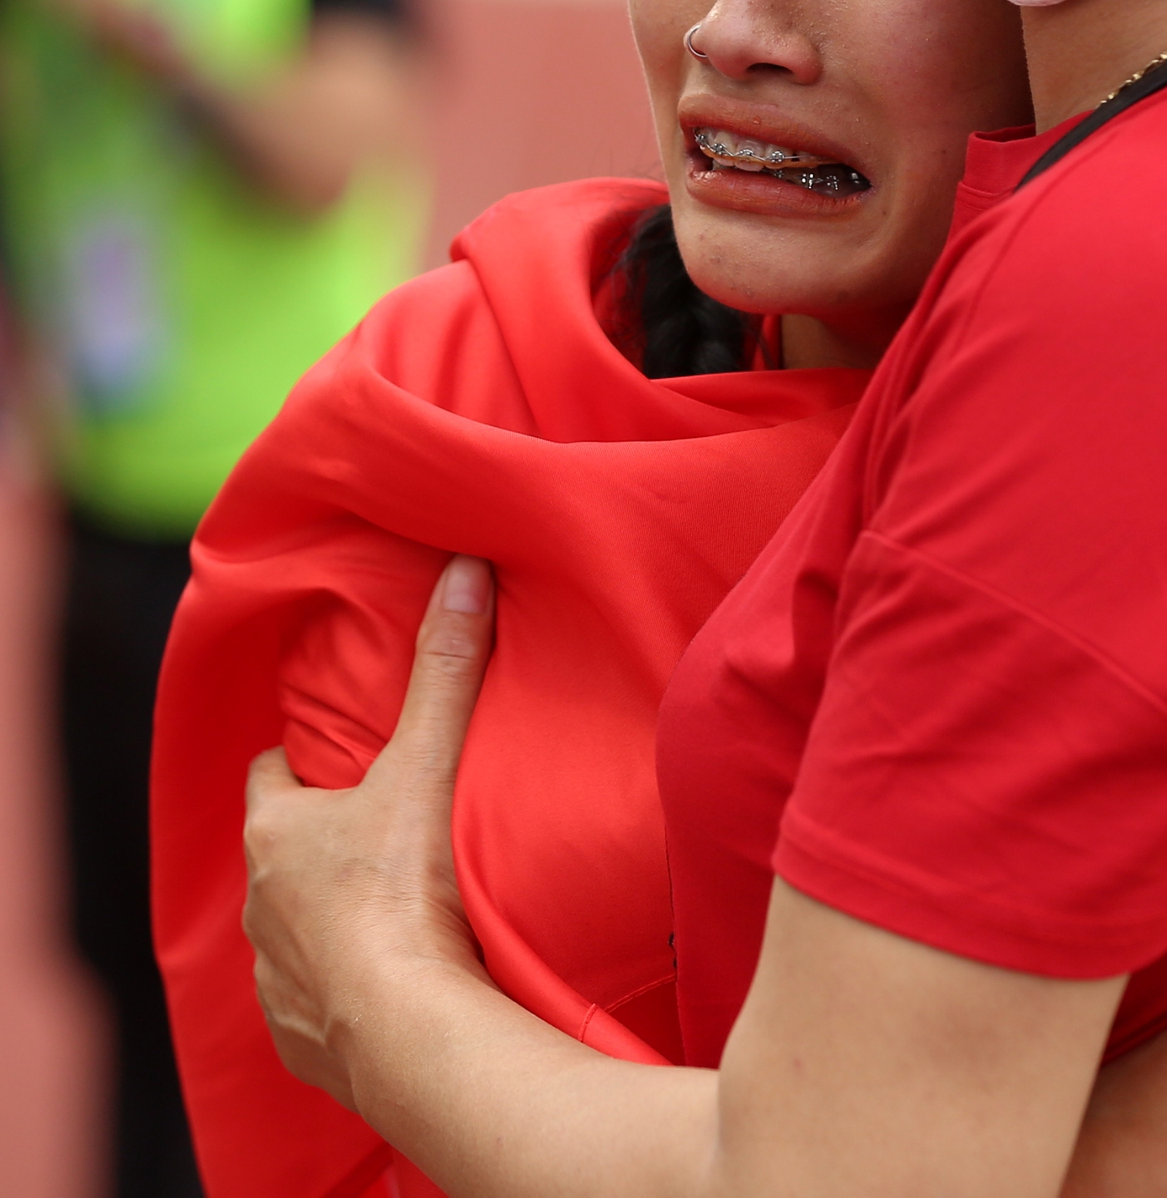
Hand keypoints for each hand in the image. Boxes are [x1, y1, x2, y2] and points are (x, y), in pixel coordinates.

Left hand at [243, 556, 495, 1107]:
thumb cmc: (404, 890)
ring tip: (392, 907)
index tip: (342, 759)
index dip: (303, 766)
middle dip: (318, 842)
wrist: (410, 1028)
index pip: (271, 779)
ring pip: (291, 930)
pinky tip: (389, 982)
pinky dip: (341, 988)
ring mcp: (274, 979)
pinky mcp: (300, 1040)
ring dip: (328, 918)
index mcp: (277, 834)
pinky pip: (311, 1003)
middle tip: (379, 828)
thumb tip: (464, 569)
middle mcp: (259, 907)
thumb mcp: (428, 765)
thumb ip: (447, 668)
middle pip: (280, 856)